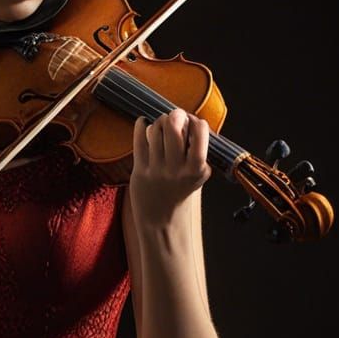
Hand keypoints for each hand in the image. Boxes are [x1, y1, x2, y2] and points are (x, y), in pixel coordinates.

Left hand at [129, 110, 211, 226]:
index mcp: (196, 169)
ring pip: (155, 130)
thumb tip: (188, 119)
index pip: (199, 131)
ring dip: (158, 122)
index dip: (196, 121)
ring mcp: (157, 170)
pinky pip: (138, 140)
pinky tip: (142, 124)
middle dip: (175, 115)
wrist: (162, 222)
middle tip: (174, 117)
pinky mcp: (140, 171)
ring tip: (160, 126)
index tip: (193, 122)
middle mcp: (176, 169)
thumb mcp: (197, 174)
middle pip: (174, 126)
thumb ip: (196, 150)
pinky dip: (140, 126)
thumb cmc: (181, 193)